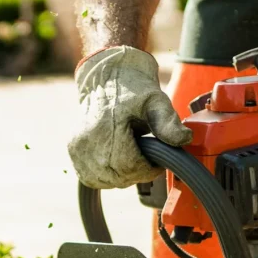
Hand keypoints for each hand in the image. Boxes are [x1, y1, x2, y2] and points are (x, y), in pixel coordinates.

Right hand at [68, 46, 192, 188]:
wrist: (106, 76)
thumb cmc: (133, 88)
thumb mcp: (156, 101)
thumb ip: (168, 122)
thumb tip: (185, 139)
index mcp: (106, 128)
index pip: (128, 167)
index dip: (147, 170)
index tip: (157, 162)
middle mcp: (87, 141)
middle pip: (117, 177)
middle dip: (136, 173)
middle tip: (147, 159)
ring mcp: (77, 148)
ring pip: (104, 181)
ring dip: (122, 176)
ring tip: (131, 157)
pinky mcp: (73, 152)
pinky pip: (91, 178)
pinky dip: (107, 176)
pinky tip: (117, 162)